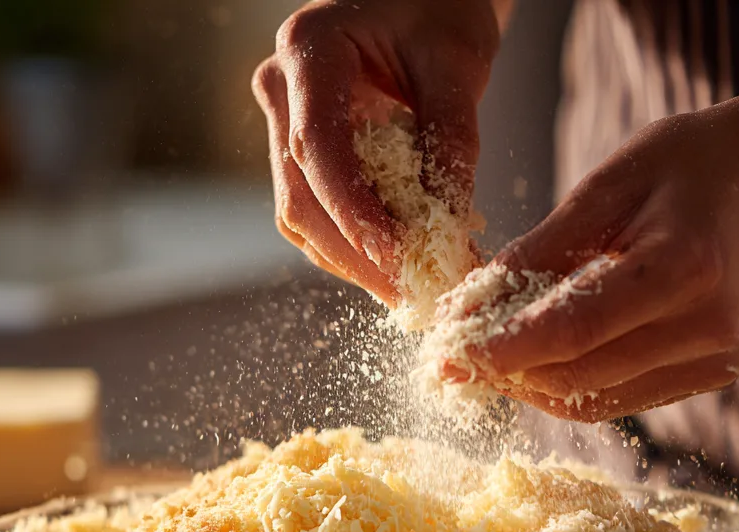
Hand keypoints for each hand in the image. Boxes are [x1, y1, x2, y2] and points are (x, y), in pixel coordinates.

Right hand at [254, 0, 503, 299]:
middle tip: (420, 296)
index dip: (352, 211)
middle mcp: (282, 89)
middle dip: (359, 256)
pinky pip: (320, 220)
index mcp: (309, 51)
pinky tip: (407, 269)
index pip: (317, 147)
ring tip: (421, 290)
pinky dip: (360, 252)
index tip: (397, 256)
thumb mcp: (457, 64)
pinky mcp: (303, 156)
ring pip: (303, 219)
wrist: (419, 0)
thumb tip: (450, 225)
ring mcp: (284, 124)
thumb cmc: (438, 14)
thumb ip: (452, 139)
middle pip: (302, 197)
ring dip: (359, 265)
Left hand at [453, 50, 738, 421]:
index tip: (445, 355)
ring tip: (486, 360)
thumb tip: (471, 308)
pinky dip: (572, 384)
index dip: (503, 349)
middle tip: (451, 358)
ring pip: (598, 400)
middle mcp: (707, 328)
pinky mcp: (712, 375)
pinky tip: (537, 361)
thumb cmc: (688, 165)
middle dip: (508, 372)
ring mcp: (715, 361)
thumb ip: (542, 251)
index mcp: (685, 268)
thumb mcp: (608, 185)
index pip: (574, 329)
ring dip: (534, 385)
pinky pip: (623, 397)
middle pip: (581, 376)